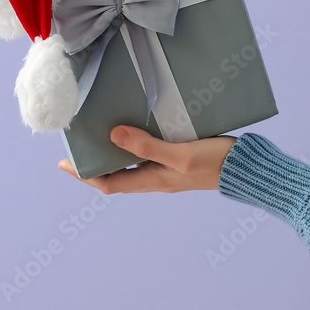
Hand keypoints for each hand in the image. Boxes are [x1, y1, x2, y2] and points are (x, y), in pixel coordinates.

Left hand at [58, 125, 236, 192]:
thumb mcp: (178, 154)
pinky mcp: (181, 159)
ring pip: (134, 163)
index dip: (85, 176)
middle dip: (97, 163)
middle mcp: (157, 177)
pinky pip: (151, 153)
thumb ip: (147, 146)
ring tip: (103, 133)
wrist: (245, 169)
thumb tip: (113, 135)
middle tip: (81, 145)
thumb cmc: (213, 163)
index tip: (64, 165)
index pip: (110, 183)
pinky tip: (140, 126)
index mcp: (153, 179)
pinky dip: (138, 144)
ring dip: (116, 152)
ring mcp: (169, 169)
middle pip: (118, 174)